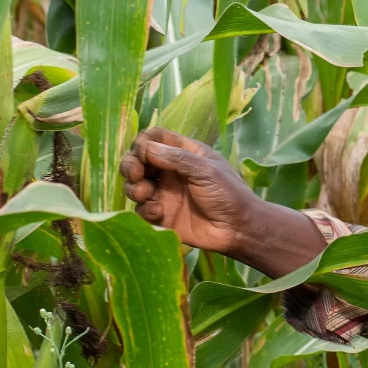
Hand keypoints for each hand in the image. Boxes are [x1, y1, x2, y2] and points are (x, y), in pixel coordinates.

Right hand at [120, 127, 259, 257]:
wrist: (237, 229)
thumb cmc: (228, 193)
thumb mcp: (206, 170)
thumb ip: (177, 158)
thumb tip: (145, 148)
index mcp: (184, 153)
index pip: (154, 138)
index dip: (143, 143)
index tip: (143, 152)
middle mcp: (170, 171)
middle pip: (137, 161)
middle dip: (130, 165)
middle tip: (136, 174)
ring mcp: (164, 193)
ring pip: (134, 185)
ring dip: (133, 188)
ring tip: (145, 194)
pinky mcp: (162, 215)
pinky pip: (141, 210)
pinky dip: (145, 209)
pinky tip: (159, 212)